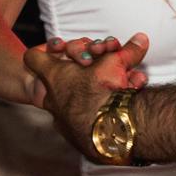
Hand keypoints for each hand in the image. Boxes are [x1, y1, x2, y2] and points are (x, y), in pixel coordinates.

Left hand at [24, 33, 150, 151]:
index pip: (34, 57)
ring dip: (90, 92)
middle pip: (57, 78)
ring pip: (71, 100)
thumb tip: (141, 39)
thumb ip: (127, 50)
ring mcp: (61, 119)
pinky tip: (112, 110)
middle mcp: (53, 98)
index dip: (45, 50)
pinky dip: (94, 113)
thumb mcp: (116, 63)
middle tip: (97, 69)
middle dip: (79, 72)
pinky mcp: (74, 136)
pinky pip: (80, 120)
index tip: (60, 49)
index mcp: (55, 76)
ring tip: (112, 91)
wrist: (109, 130)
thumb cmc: (105, 92)